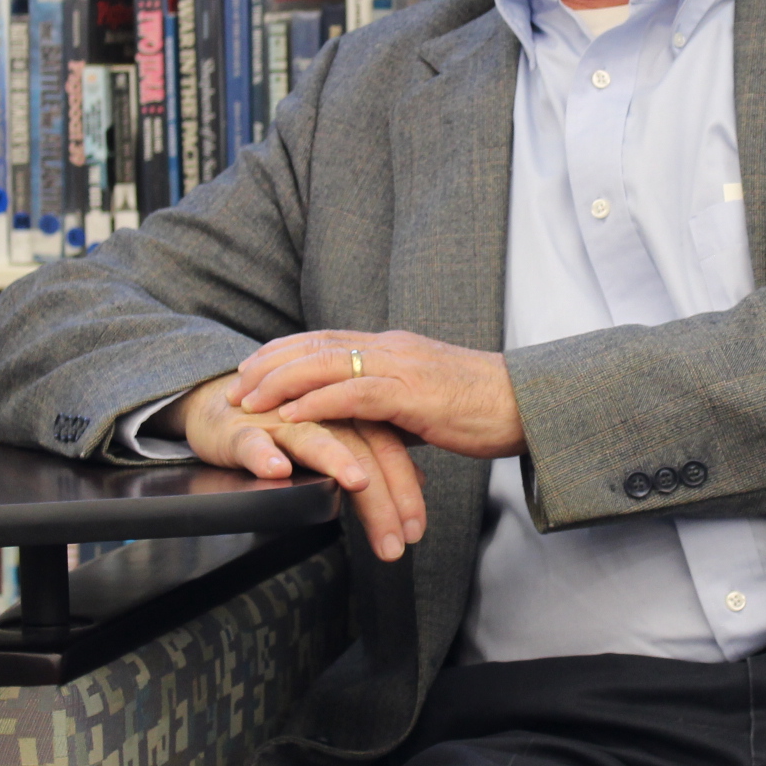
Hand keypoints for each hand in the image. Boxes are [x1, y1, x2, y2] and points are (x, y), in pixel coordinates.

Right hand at [172, 375, 425, 562]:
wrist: (220, 403)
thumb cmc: (285, 426)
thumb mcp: (338, 441)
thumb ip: (376, 457)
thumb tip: (418, 480)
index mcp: (350, 416)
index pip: (388, 449)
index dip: (405, 489)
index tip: (415, 532)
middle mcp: (322, 415)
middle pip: (361, 450)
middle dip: (381, 498)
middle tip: (394, 544)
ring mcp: (281, 420)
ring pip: (315, 440)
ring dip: (336, 461)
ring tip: (357, 483)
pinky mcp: (241, 429)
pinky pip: (253, 441)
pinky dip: (264, 455)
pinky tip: (277, 471)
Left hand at [228, 330, 527, 459]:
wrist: (529, 404)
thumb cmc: (486, 408)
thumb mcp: (428, 402)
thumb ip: (395, 405)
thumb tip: (368, 425)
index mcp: (395, 348)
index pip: (327, 339)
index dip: (286, 350)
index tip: (253, 365)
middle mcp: (392, 348)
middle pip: (316, 345)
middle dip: (270, 362)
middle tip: (235, 382)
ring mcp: (402, 367)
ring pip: (326, 363)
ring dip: (281, 382)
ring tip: (249, 400)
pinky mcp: (413, 394)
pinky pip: (353, 394)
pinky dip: (315, 402)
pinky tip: (290, 414)